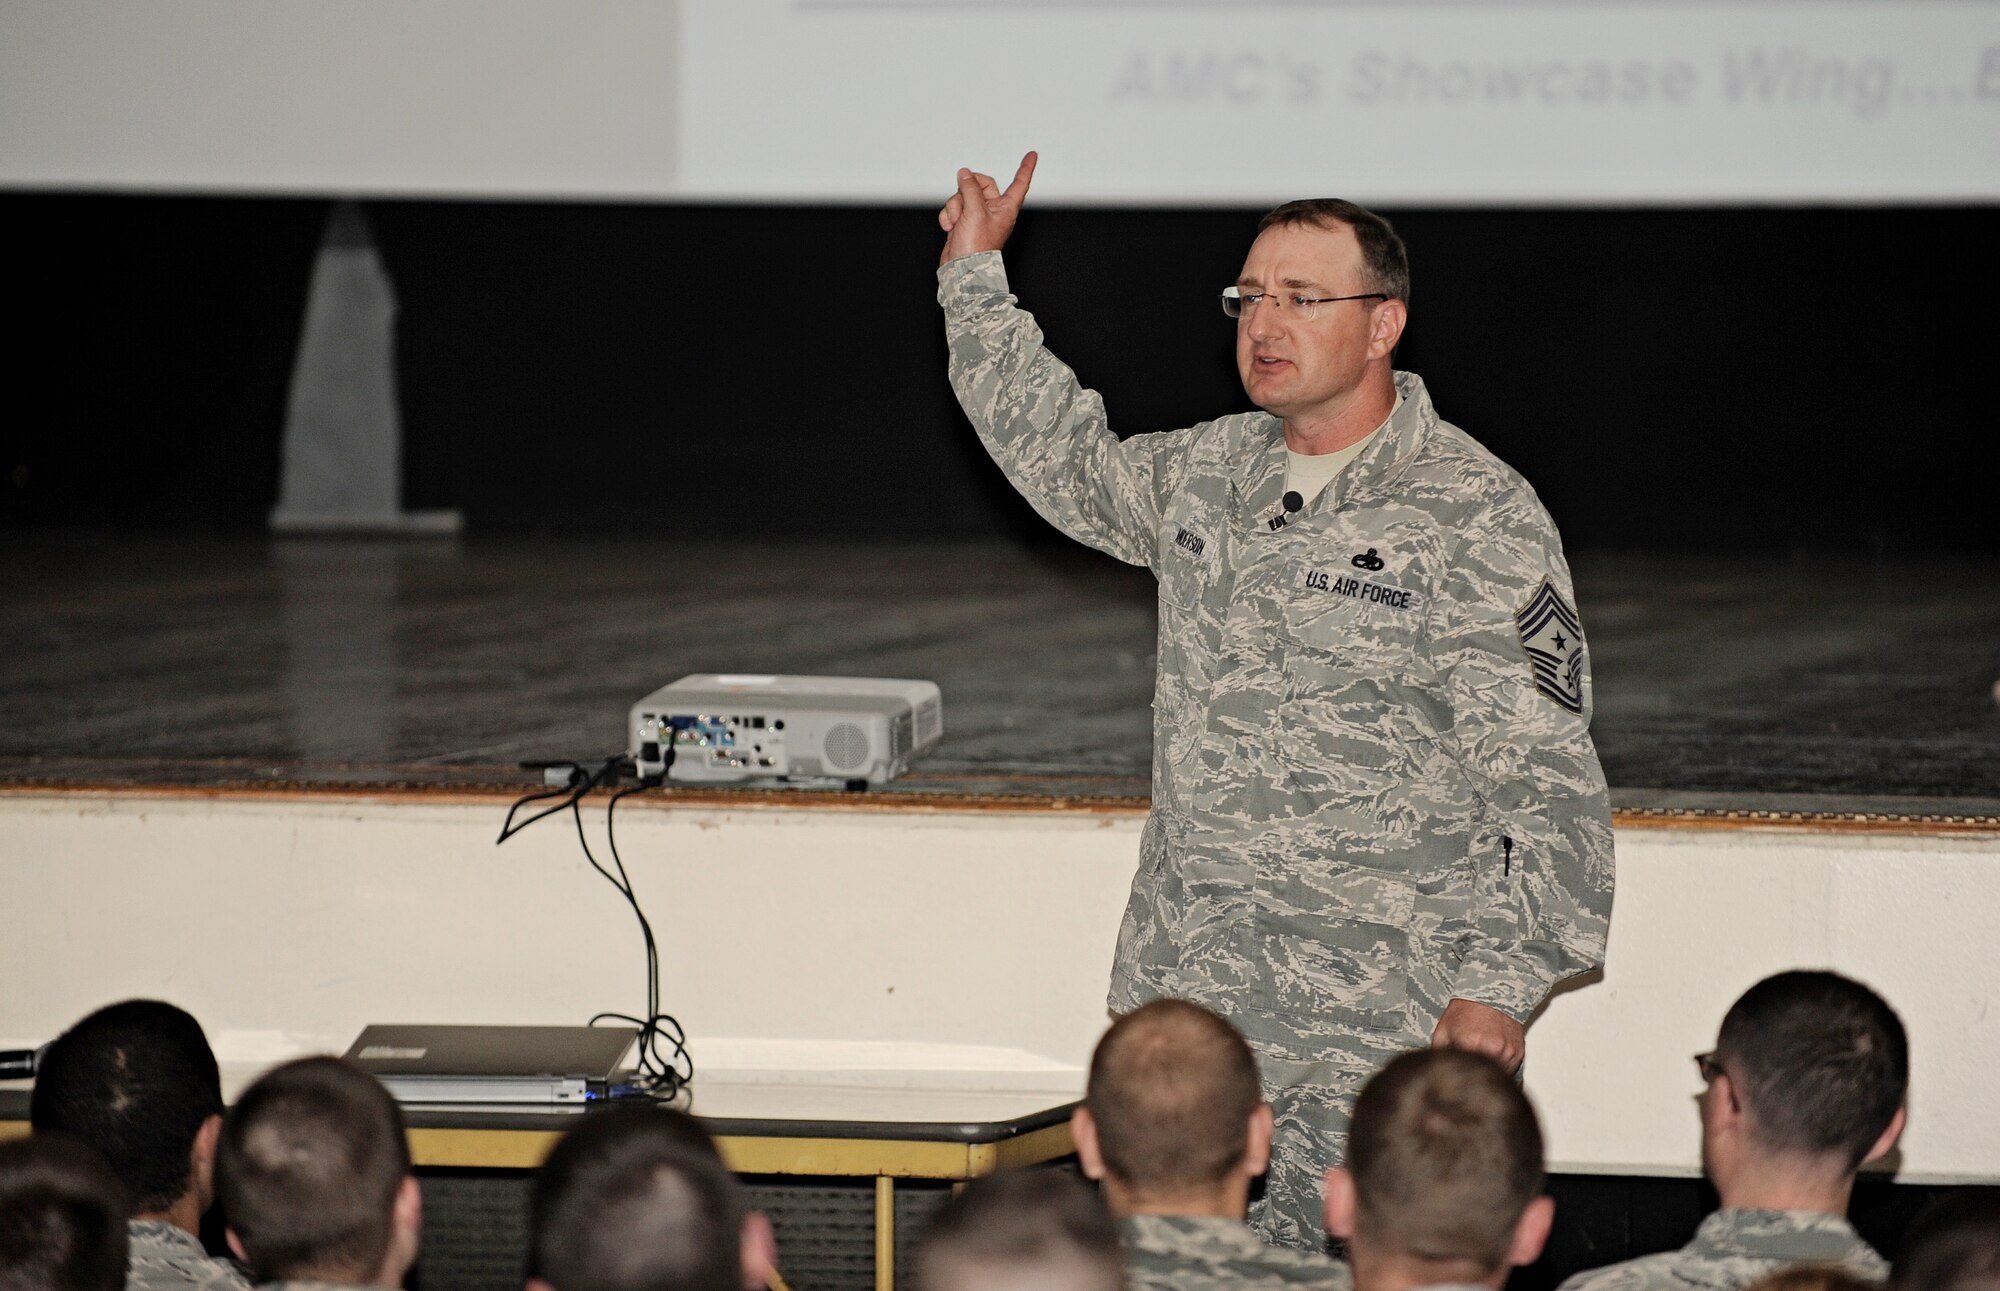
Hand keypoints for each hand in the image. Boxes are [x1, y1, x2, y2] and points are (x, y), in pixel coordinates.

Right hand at [938, 151, 1037, 265]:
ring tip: (956, 222)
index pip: (1019, 183)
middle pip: (981, 184)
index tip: (1032, 155)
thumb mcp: (975, 211)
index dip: (1025, 168)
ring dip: (955, 207)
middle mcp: (993, 210)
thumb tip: (965, 174)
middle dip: (967, 191)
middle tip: (963, 200)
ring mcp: (977, 216)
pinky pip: (953, 208)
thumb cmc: (976, 247)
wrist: (962, 268)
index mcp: (1006, 208)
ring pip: (963, 195)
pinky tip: (950, 227)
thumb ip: (970, 188)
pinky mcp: (963, 222)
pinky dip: (948, 216)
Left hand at [1430, 998, 1526, 1071]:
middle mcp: (1492, 1048)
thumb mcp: (1442, 1030)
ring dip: (1489, 1070)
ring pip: (1497, 1074)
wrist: (1489, 994)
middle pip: (1483, 1075)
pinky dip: (1501, 1065)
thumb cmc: (1465, 1011)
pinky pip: (1510, 1068)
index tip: (1459, 1066)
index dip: (1461, 1071)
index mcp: (1471, 1043)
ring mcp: (1507, 1051)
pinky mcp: (1518, 1053)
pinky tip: (1492, 1052)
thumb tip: (1435, 1070)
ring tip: (1481, 1054)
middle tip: (1470, 1060)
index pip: (1465, 1073)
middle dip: (1476, 1072)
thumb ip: (1439, 1053)